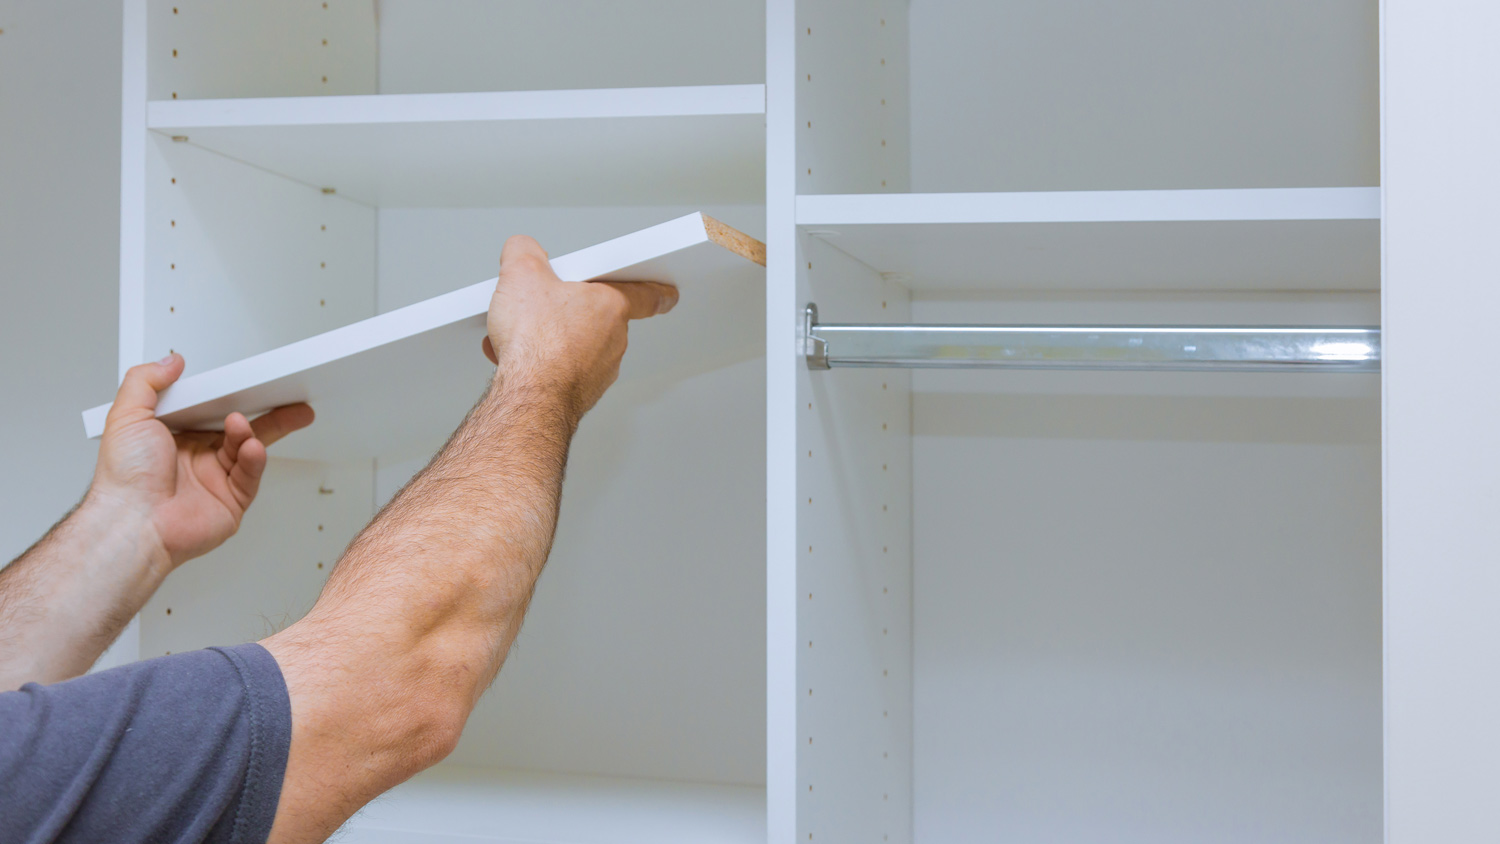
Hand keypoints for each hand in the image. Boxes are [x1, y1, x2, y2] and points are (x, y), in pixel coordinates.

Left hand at [90, 353, 314, 568]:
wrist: (134, 523)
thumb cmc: (125, 479)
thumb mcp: (126, 416)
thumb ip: (145, 382)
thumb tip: (170, 363)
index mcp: (174, 438)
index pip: (211, 410)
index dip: (230, 396)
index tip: (248, 383)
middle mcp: (196, 459)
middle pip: (240, 429)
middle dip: (268, 414)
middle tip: (289, 399)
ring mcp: (215, 480)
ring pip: (248, 449)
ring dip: (251, 434)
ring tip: (242, 425)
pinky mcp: (231, 501)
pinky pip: (251, 475)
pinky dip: (255, 460)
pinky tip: (250, 448)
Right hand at [481, 235, 677, 416]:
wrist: (529, 397)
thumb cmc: (536, 342)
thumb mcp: (521, 274)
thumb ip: (524, 251)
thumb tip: (522, 249)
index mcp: (610, 306)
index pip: (645, 295)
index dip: (656, 291)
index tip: (668, 294)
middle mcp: (613, 341)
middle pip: (598, 319)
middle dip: (572, 312)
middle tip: (545, 306)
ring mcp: (599, 372)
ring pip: (578, 348)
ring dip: (553, 341)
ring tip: (520, 336)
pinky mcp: (580, 394)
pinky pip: (563, 372)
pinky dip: (543, 365)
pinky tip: (518, 361)